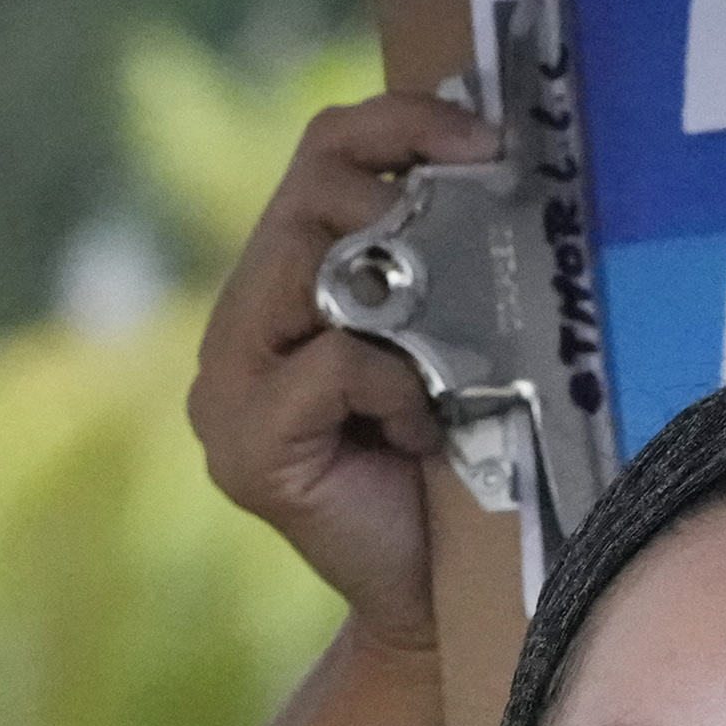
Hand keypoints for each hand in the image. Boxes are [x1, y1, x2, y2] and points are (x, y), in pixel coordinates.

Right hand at [186, 92, 495, 641]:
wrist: (439, 604)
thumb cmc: (460, 470)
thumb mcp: (450, 342)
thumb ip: (436, 261)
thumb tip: (498, 156)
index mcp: (281, 289)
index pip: (321, 154)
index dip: (400, 121)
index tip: (487, 136)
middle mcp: (236, 331)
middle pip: (309, 195)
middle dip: (403, 202)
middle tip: (477, 237)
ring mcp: (226, 393)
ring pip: (312, 270)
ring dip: (406, 307)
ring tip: (443, 369)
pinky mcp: (246, 449)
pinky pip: (332, 363)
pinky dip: (395, 387)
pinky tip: (421, 434)